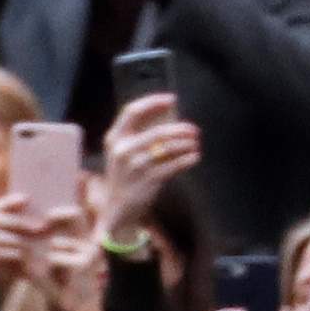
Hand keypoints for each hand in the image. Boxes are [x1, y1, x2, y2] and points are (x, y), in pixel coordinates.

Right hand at [92, 86, 199, 239]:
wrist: (118, 210)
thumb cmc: (125, 177)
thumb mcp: (122, 154)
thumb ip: (139, 136)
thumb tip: (168, 117)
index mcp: (114, 139)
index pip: (132, 111)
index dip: (153, 102)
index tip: (171, 100)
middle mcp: (122, 150)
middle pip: (157, 131)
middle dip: (180, 129)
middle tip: (194, 130)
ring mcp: (135, 166)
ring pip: (168, 148)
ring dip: (186, 144)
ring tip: (195, 144)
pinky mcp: (148, 180)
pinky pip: (173, 165)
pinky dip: (187, 159)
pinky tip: (194, 157)